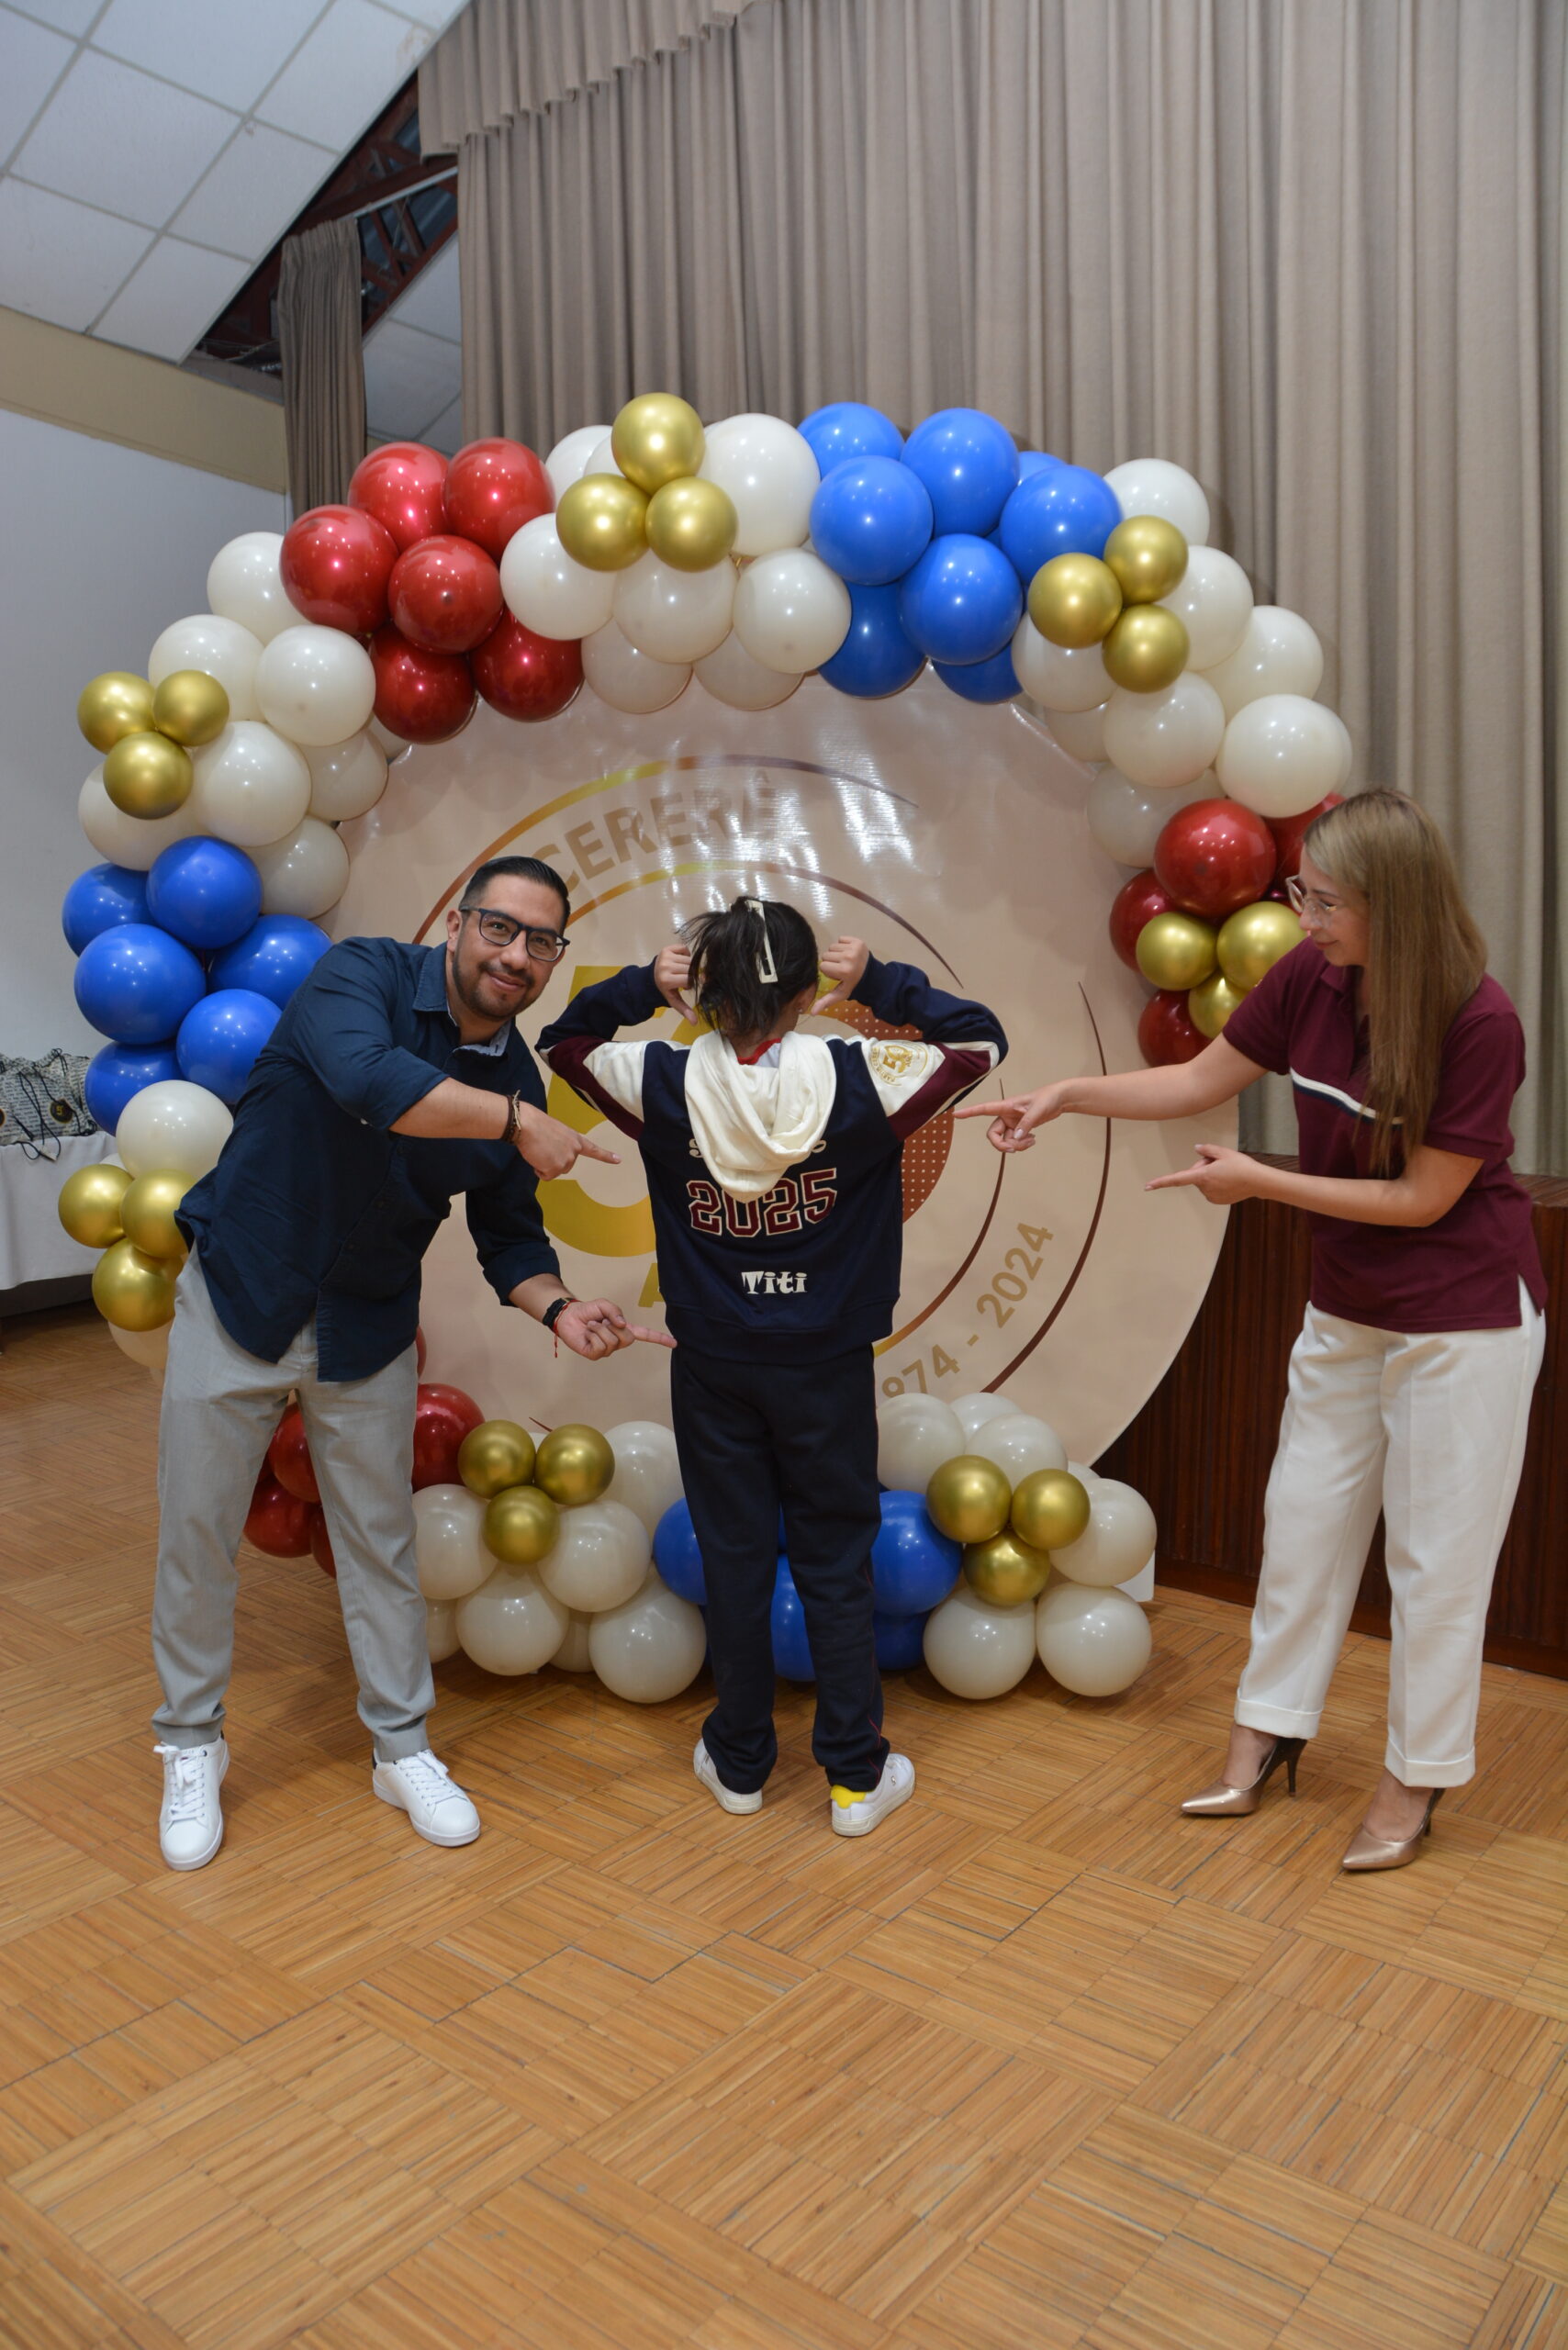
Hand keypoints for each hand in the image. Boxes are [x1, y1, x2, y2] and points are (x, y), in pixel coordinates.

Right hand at [513, 1105, 618, 1180]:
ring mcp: (566, 1160)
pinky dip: (539, 1170)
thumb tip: (552, 1153)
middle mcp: (574, 1151)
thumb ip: (561, 1143)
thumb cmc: (537, 1125)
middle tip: (542, 1147)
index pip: (593, 1149)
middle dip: (552, 1161)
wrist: (527, 1125)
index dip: (606, 1155)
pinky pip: (545, 1176)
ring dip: (544, 1165)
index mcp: (575, 1139)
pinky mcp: (555, 1168)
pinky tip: (536, 1156)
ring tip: (538, 1150)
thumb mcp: (556, 1133)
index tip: (619, 1159)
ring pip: (554, 1171)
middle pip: (565, 1166)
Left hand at [552, 1298, 675, 1358]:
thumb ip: (615, 1311)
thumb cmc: (587, 1311)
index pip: (645, 1335)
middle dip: (613, 1327)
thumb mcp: (604, 1304)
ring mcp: (606, 1350)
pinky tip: (587, 1333)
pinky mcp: (595, 1355)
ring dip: (599, 1329)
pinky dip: (592, 1335)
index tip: (674, 1343)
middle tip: (601, 1322)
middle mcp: (617, 1341)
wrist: (568, 1316)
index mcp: (623, 1329)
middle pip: (627, 1339)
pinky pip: (599, 1346)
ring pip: (611, 1342)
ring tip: (591, 1326)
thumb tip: (623, 1325)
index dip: (659, 1339)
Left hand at [654, 942, 694, 1019]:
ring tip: (682, 971)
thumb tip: (695, 1022)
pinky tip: (681, 961)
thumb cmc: (665, 990)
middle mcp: (665, 966)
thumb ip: (684, 1010)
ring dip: (689, 966)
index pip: (689, 980)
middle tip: (684, 979)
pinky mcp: (666, 948)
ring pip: (689, 959)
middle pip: (690, 969)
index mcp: (667, 980)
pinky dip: (686, 954)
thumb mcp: (673, 1000)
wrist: (650, 978)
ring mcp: (665, 956)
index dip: (691, 983)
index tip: (688, 986)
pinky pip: (684, 949)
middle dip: (691, 974)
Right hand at [816, 936, 869, 1012]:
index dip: (828, 971)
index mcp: (844, 971)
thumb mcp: (841, 994)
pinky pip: (841, 939)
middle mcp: (849, 958)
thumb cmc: (854, 985)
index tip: (837, 975)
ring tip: (845, 961)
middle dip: (831, 962)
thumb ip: (826, 1001)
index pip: (823, 966)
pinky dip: (843, 945)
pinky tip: (849, 953)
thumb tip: (812, 1013)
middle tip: (841, 968)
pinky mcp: (858, 941)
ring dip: (836, 953)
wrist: (874, 976)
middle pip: (826, 955)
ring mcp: (854, 948)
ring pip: (832, 946)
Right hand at [953, 1083, 1068, 1152]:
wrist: (1059, 1100)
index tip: (956, 1115)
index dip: (969, 1112)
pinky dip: (1022, 1144)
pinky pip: (1014, 1141)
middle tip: (1014, 1149)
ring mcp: (1012, 1123)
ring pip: (1006, 1141)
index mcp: (1006, 1106)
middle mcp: (1005, 1115)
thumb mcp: (1038, 1110)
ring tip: (1032, 1140)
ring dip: (1018, 1146)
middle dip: (1002, 1145)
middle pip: (993, 1135)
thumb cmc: (1047, 1098)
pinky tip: (1033, 1139)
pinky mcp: (1019, 1128)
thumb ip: (1026, 1124)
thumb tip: (1015, 1139)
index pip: (984, 1109)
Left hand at [1145, 1142, 1261, 1204]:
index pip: (1177, 1179)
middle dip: (1203, 1166)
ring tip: (1228, 1172)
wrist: (1258, 1181)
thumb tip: (1196, 1149)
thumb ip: (1207, 1150)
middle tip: (1220, 1162)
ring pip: (1203, 1181)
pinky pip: (1210, 1189)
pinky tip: (1229, 1180)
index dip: (1161, 1182)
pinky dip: (1217, 1183)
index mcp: (1202, 1176)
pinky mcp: (1217, 1201)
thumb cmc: (1241, 1166)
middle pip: (1195, 1174)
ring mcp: (1210, 1196)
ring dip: (1211, 1175)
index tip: (1147, 1186)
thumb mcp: (1223, 1152)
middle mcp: (1204, 1188)